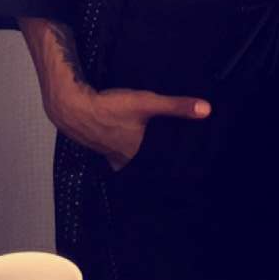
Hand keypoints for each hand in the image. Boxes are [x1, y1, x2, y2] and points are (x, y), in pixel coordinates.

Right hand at [47, 85, 210, 169]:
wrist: (72, 106)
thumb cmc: (109, 107)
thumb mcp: (146, 103)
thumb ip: (175, 106)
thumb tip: (207, 110)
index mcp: (136, 155)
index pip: (157, 170)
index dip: (168, 172)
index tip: (181, 176)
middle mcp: (123, 159)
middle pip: (142, 167)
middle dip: (153, 168)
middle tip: (169, 169)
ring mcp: (108, 153)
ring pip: (128, 162)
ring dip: (137, 160)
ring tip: (149, 158)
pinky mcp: (98, 144)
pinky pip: (114, 153)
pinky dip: (121, 150)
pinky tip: (123, 141)